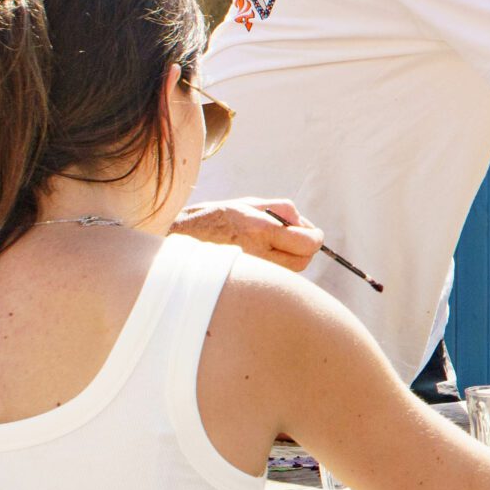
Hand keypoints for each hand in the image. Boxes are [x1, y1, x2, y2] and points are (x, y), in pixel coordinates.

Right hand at [175, 198, 322, 272]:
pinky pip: (272, 280)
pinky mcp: (246, 285)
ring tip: (266, 245)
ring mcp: (253, 273)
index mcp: (260, 230)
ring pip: (289, 274)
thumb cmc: (211, 219)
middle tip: (289, 238)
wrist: (175, 246)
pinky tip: (256, 258)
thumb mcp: (247, 204)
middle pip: (303, 262)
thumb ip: (281, 210)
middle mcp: (259, 255)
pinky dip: (273, 270)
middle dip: (303, 249)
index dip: (314, 238)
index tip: (311, 234)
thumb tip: (303, 223)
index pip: (308, 243)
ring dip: (288, 260)